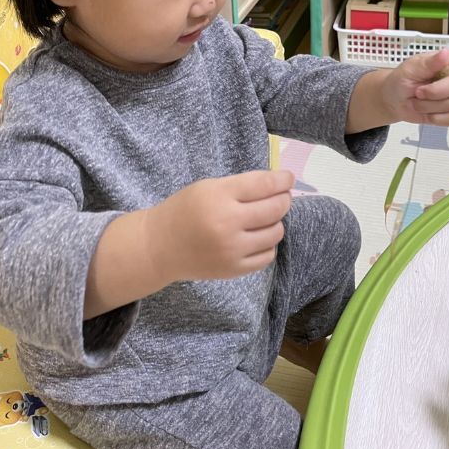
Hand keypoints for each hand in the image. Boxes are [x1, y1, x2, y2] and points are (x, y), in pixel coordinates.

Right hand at [153, 170, 293, 281]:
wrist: (160, 247)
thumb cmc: (185, 210)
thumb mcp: (208, 187)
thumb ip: (241, 186)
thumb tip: (277, 186)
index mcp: (219, 196)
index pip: (263, 184)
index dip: (282, 180)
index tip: (289, 178)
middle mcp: (228, 222)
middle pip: (275, 208)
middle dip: (284, 199)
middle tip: (282, 196)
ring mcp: (232, 249)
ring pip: (275, 232)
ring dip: (276, 222)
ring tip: (266, 218)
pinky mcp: (234, 269)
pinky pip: (267, 255)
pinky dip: (268, 244)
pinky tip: (258, 237)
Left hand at [380, 48, 448, 125]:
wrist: (393, 100)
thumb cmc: (402, 79)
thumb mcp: (411, 68)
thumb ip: (430, 63)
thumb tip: (446, 54)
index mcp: (446, 62)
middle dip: (435, 91)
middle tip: (417, 92)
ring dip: (428, 105)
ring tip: (416, 100)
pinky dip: (434, 118)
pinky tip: (425, 113)